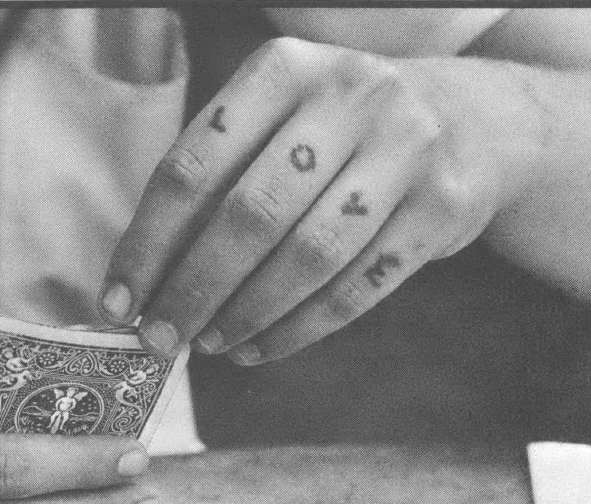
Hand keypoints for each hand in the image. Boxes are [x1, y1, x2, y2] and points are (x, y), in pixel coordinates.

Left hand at [99, 38, 544, 363]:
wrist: (473, 118)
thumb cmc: (336, 131)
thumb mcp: (276, 120)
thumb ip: (214, 182)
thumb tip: (143, 281)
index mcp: (282, 68)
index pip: (192, 167)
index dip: (147, 243)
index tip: (118, 302)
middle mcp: (348, 96)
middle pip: (250, 214)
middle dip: (193, 289)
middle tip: (159, 337)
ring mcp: (405, 148)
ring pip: (308, 255)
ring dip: (246, 313)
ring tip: (209, 345)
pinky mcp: (444, 206)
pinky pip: (358, 286)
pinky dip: (300, 328)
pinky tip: (259, 347)